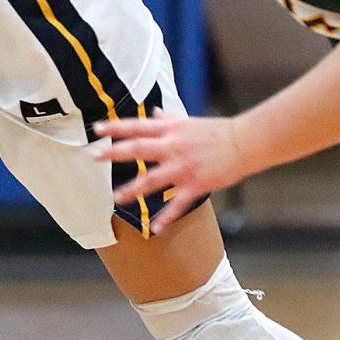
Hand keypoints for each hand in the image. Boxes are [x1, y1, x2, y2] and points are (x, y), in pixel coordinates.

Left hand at [91, 110, 249, 233]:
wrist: (244, 142)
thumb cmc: (216, 131)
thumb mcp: (189, 121)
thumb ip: (167, 119)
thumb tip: (152, 111)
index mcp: (171, 130)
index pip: (138, 127)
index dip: (116, 127)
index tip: (96, 130)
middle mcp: (173, 147)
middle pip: (138, 149)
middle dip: (114, 153)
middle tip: (94, 156)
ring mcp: (184, 167)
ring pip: (153, 180)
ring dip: (133, 189)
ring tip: (117, 198)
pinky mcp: (196, 185)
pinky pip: (177, 204)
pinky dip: (166, 217)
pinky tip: (154, 228)